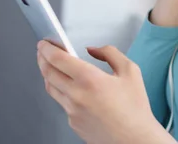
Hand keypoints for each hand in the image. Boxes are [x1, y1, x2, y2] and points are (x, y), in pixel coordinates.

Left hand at [37, 41, 174, 143]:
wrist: (134, 139)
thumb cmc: (135, 109)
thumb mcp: (130, 71)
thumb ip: (110, 53)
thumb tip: (93, 49)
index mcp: (90, 79)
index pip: (58, 59)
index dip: (47, 48)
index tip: (44, 43)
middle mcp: (76, 95)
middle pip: (48, 72)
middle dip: (42, 58)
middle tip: (43, 51)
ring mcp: (72, 111)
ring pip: (51, 88)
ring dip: (48, 74)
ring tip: (52, 66)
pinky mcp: (72, 123)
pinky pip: (62, 103)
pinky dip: (62, 91)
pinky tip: (69, 87)